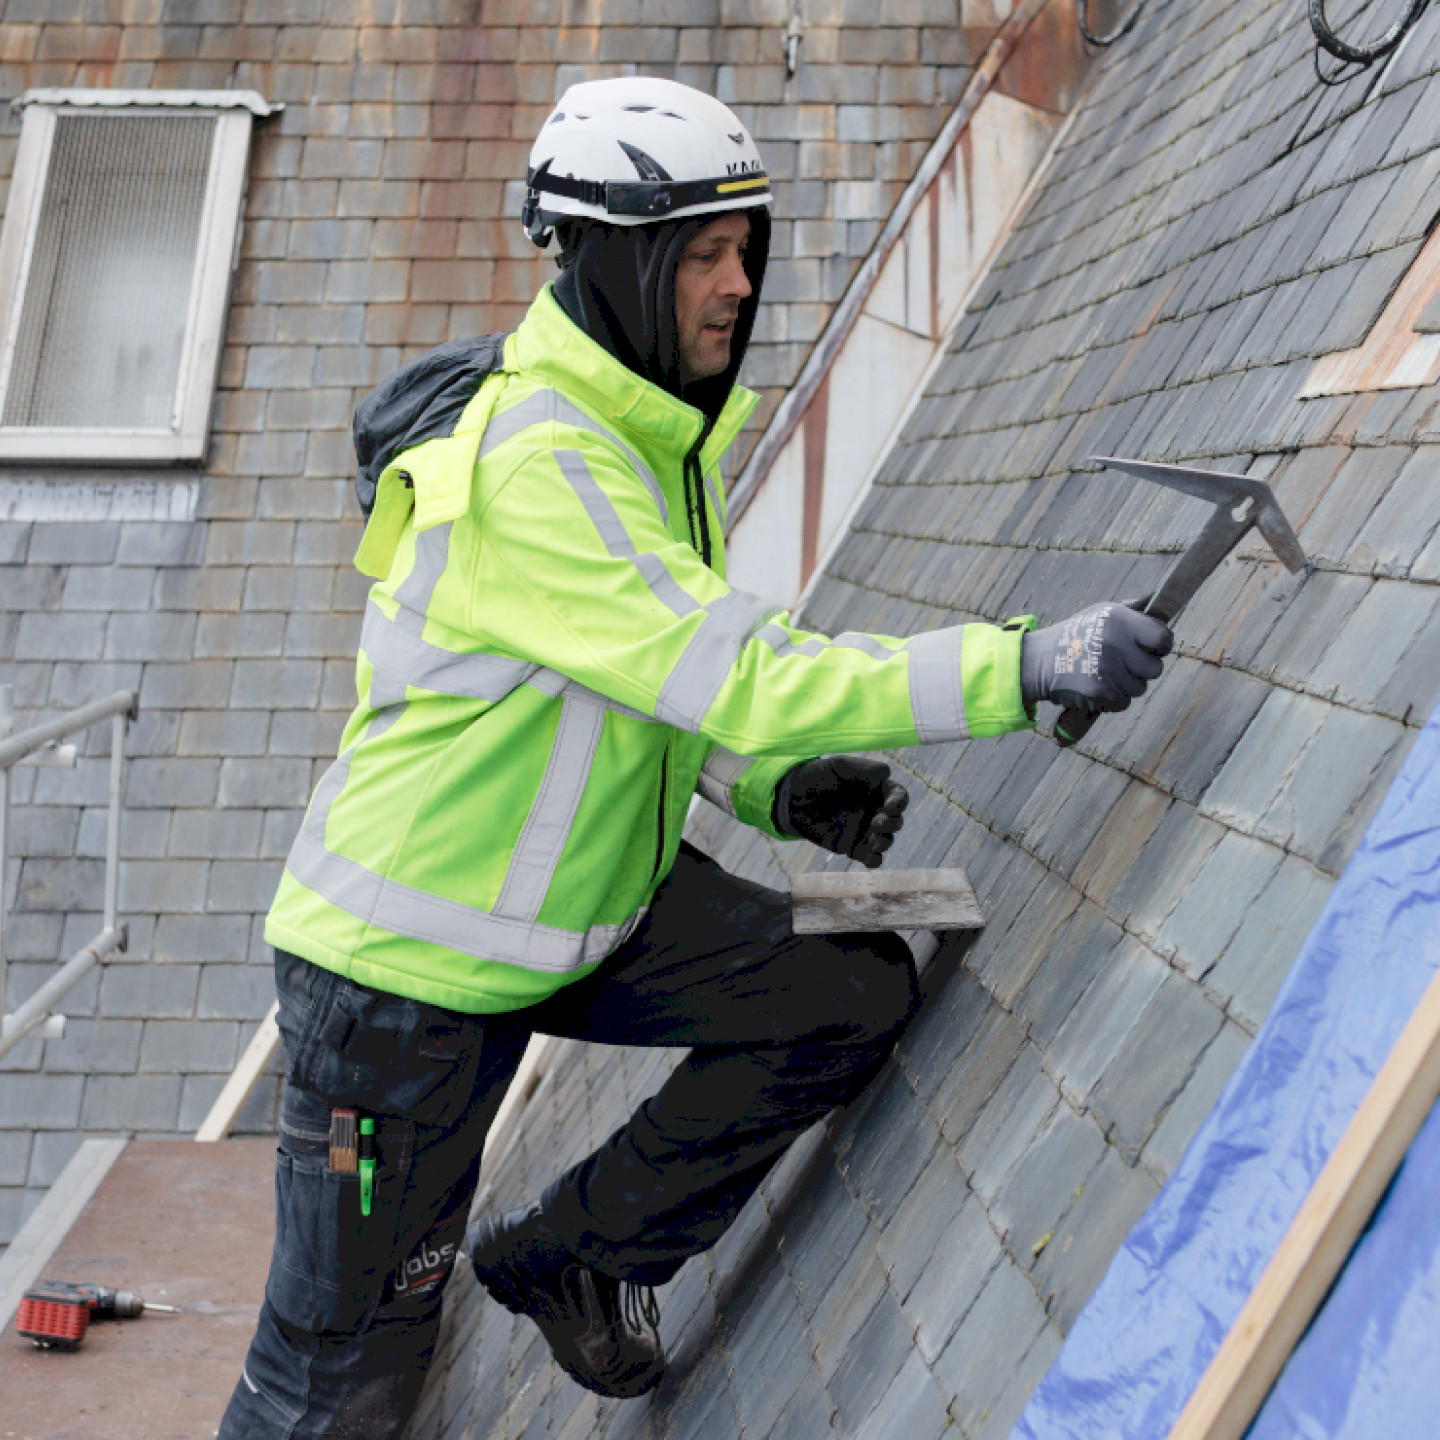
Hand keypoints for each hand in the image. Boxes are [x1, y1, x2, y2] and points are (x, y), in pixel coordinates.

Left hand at [774, 756, 908, 868]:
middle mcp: (875, 810)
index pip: (898, 796)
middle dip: (891, 824)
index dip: (899, 802)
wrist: (792, 798)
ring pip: (887, 840)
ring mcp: (865, 830)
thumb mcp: (837, 766)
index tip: (891, 806)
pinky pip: (871, 858)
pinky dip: (874, 861)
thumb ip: (861, 768)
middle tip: (876, 823)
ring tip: (872, 842)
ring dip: (885, 842)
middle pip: (896, 820)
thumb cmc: (817, 776)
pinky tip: (866, 857)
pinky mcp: (853, 847)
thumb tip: (887, 771)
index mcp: (876, 789)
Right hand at [1020, 601, 1172, 714]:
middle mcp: (1116, 643)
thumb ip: (1133, 612)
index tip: (1152, 649)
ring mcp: (1109, 670)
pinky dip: (1112, 698)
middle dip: (1142, 669)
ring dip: (1126, 685)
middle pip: (1155, 669)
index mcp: (1120, 620)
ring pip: (1139, 688)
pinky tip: (1097, 685)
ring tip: (1104, 673)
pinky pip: (1123, 702)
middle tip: (1123, 663)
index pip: (1163, 639)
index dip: (1161, 646)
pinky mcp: (1101, 692)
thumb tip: (1159, 605)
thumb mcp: (1102, 612)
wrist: (1040, 661)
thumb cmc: (1077, 635)